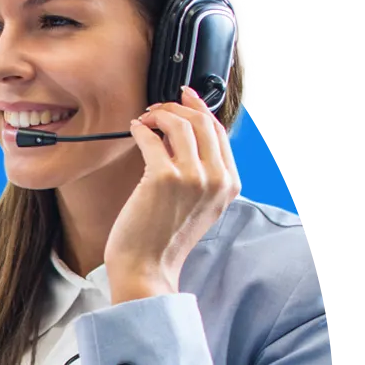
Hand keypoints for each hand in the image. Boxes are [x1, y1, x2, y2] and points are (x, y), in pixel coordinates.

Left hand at [105, 85, 240, 302]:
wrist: (147, 267)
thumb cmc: (163, 239)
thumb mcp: (198, 205)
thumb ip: (201, 173)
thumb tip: (181, 135)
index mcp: (230, 185)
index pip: (220, 133)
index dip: (202, 109)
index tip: (186, 98)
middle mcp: (217, 179)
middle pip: (204, 122)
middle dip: (179, 107)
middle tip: (158, 108)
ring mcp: (193, 177)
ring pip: (181, 124)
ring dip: (160, 115)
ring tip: (145, 119)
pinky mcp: (164, 178)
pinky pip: (153, 139)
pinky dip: (141, 129)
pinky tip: (134, 129)